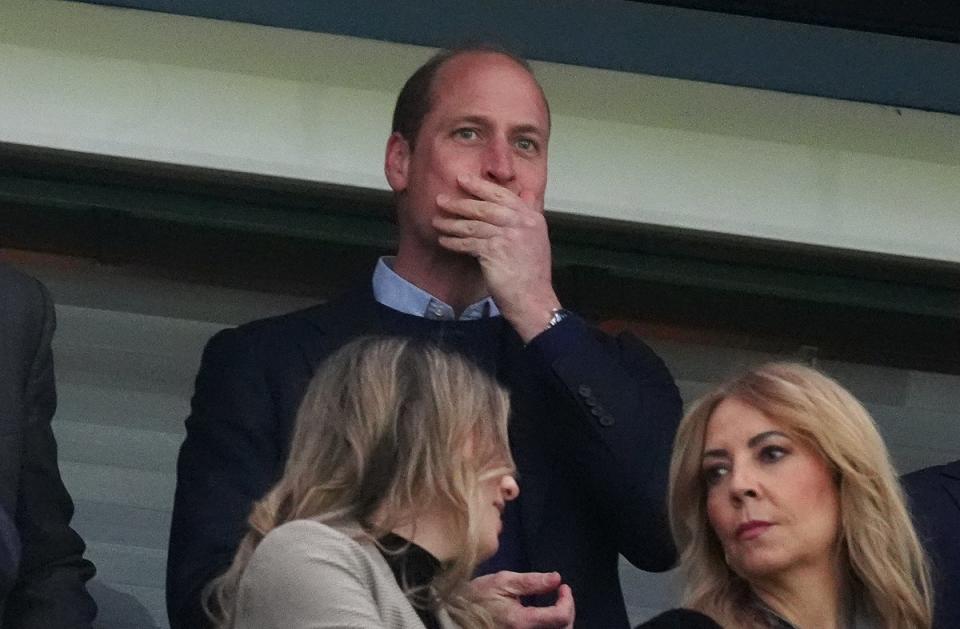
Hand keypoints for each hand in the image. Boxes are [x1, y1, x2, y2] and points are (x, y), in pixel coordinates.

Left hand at [433, 174, 559, 341]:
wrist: (533, 298)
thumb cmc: (532, 272)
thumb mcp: (537, 237)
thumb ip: (530, 214)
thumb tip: (526, 192)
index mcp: (532, 217)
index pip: (503, 195)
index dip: (481, 186)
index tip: (462, 179)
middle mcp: (521, 224)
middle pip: (485, 207)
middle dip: (460, 202)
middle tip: (441, 199)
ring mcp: (508, 237)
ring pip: (473, 224)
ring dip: (452, 223)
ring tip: (437, 222)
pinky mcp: (494, 252)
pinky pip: (468, 243)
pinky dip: (454, 242)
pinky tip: (444, 241)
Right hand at [468, 571, 574, 628]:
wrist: (456, 617)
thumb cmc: (477, 597)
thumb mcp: (502, 581)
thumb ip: (531, 582)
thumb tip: (557, 579)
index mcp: (522, 622)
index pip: (560, 617)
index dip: (567, 601)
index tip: (562, 587)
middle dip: (568, 611)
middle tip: (562, 595)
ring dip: (561, 621)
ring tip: (556, 605)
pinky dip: (551, 627)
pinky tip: (546, 616)